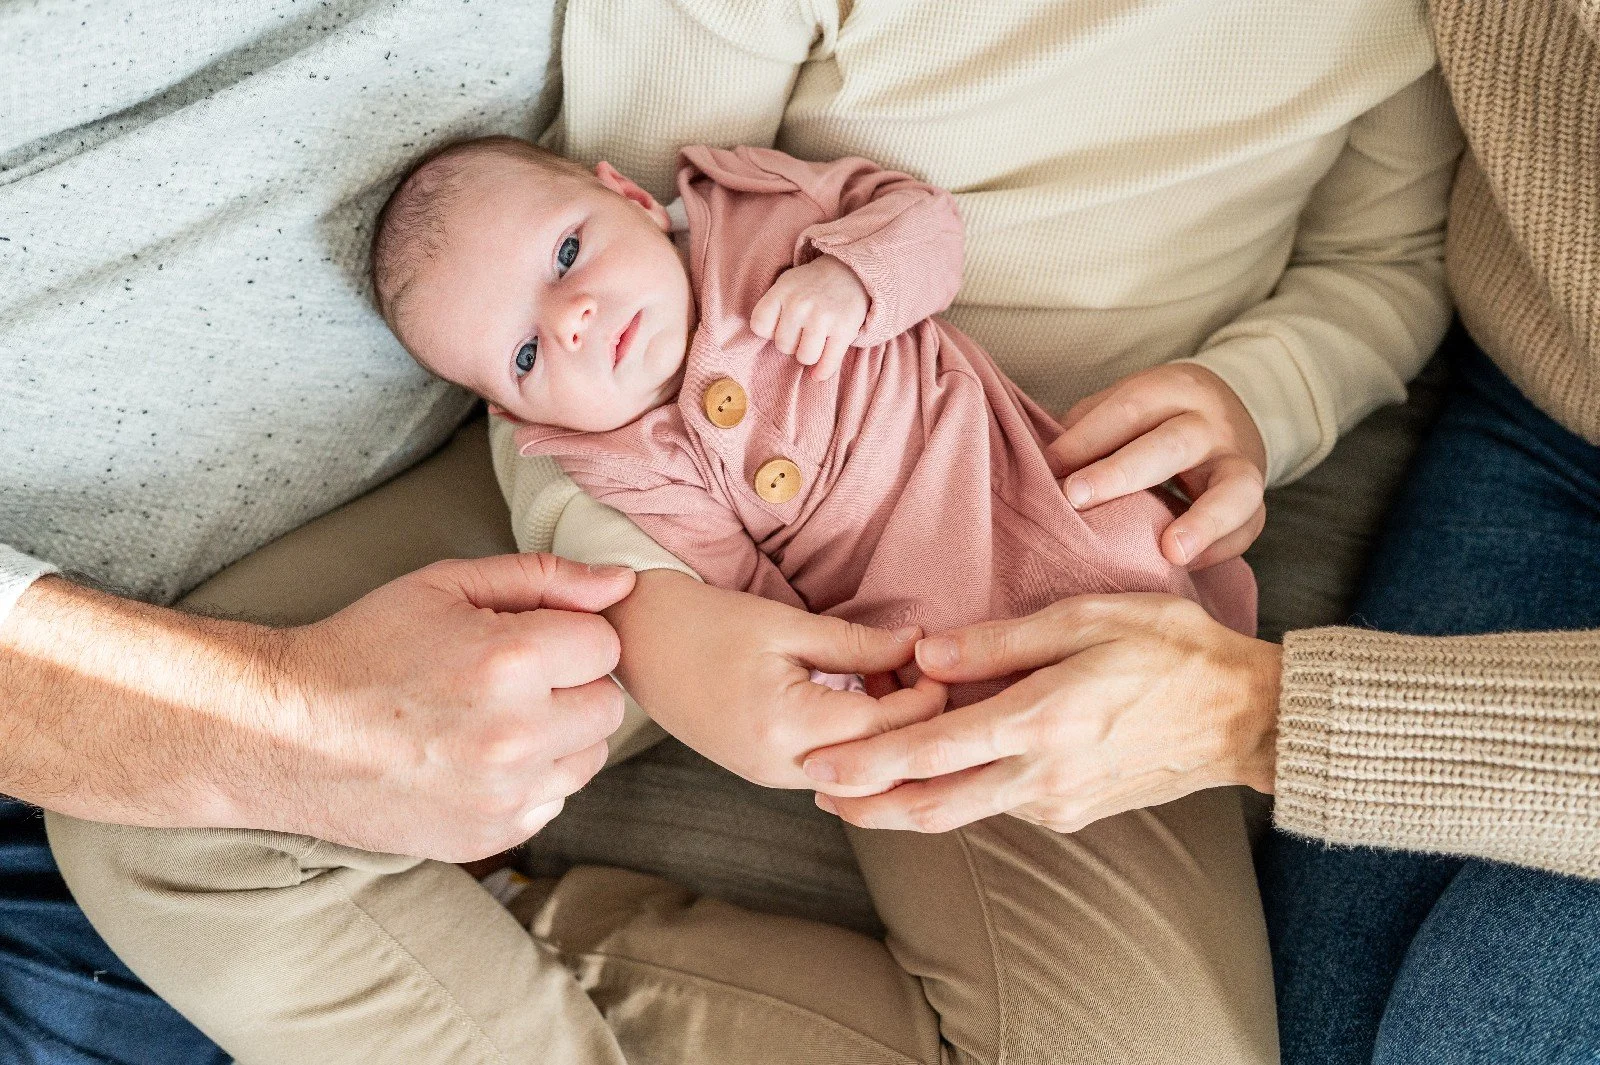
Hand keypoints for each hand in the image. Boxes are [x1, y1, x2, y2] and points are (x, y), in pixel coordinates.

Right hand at [0, 557, 633, 861]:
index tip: (524, 638)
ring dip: (560, 735)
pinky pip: (554, 800)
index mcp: (511, 661)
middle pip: (608, 705)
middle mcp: (517, 735)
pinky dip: (532, 780)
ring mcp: (505, 794)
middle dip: (572, 684)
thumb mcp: (447, 586)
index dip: (567, 635)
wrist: (285, 733)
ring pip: (589, 757)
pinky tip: (478, 758)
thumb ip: (546, 577)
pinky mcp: (491, 836)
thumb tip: (623, 583)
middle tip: (511, 678)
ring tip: (494, 717)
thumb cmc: (367, 646)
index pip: (605, 645)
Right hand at [605, 569, 945, 792]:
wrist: (635, 644)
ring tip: (894, 682)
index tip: (945, 662)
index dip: (927, 697)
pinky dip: (859, 744)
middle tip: (931, 676)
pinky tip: (864, 699)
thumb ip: (857, 645)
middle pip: (880, 769)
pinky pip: (832, 772)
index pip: (885, 728)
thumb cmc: (704, 623)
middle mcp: (780, 767)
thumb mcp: (786, 625)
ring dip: (888, 739)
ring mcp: (770, 778)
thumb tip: (916, 647)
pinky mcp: (765, 773)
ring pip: (859, 779)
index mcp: (786, 727)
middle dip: (916, 728)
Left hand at [749, 255, 868, 380]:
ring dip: (808, 354)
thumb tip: (766, 340)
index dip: (769, 331)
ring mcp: (823, 316)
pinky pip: (828, 363)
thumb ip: (772, 308)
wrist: (850, 272)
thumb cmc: (812, 285)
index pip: (759, 326)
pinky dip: (822, 372)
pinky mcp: (844, 329)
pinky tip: (818, 373)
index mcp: (782, 291)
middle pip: (782, 346)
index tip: (780, 325)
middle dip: (792, 343)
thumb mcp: (787, 284)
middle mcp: (800, 304)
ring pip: (804, 357)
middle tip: (802, 331)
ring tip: (813, 342)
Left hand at [800, 594, 1279, 833]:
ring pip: (963, 813)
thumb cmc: (1172, 651)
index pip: (932, 754)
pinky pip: (1000, 807)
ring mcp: (1059, 803)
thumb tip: (925, 657)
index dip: (867, 765)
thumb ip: (1000, 642)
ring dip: (906, 804)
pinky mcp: (1074, 813)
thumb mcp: (1086, 620)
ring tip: (858, 787)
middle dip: (867, 805)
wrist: (1246, 717)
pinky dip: (957, 795)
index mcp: (1041, 722)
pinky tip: (936, 775)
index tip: (817, 769)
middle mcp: (1043, 776)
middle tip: (816, 793)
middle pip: (932, 806)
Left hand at [1051, 364, 1266, 569]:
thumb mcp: (1124, 406)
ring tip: (1170, 551)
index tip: (1050, 467)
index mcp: (1174, 389)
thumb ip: (1086, 430)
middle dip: (1122, 472)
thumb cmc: (1155, 419)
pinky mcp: (1256, 503)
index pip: (1130, 407)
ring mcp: (1242, 461)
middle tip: (1076, 498)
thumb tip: (1042, 467)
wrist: (1231, 414)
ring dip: (1202, 521)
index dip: (1087, 436)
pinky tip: (1186, 566)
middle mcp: (1212, 422)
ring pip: (1234, 488)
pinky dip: (1220, 548)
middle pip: (1173, 444)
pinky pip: (1248, 527)